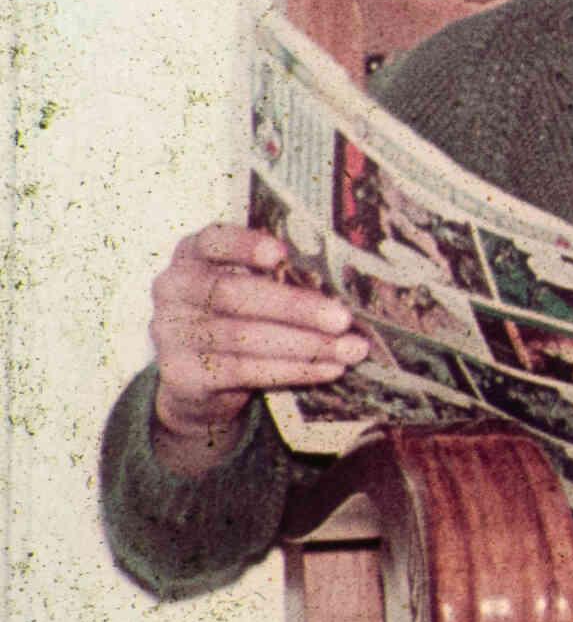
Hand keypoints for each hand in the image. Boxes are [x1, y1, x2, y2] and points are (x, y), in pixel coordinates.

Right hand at [150, 224, 368, 472]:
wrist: (196, 381)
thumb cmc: (238, 317)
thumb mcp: (250, 287)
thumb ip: (281, 276)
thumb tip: (347, 281)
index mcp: (193, 255)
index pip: (212, 241)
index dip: (245, 245)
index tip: (282, 253)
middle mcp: (175, 289)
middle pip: (233, 294)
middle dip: (294, 307)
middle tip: (343, 318)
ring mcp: (172, 333)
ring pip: (242, 338)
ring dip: (305, 345)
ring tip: (351, 349)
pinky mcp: (181, 374)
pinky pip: (244, 371)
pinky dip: (293, 370)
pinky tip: (329, 368)